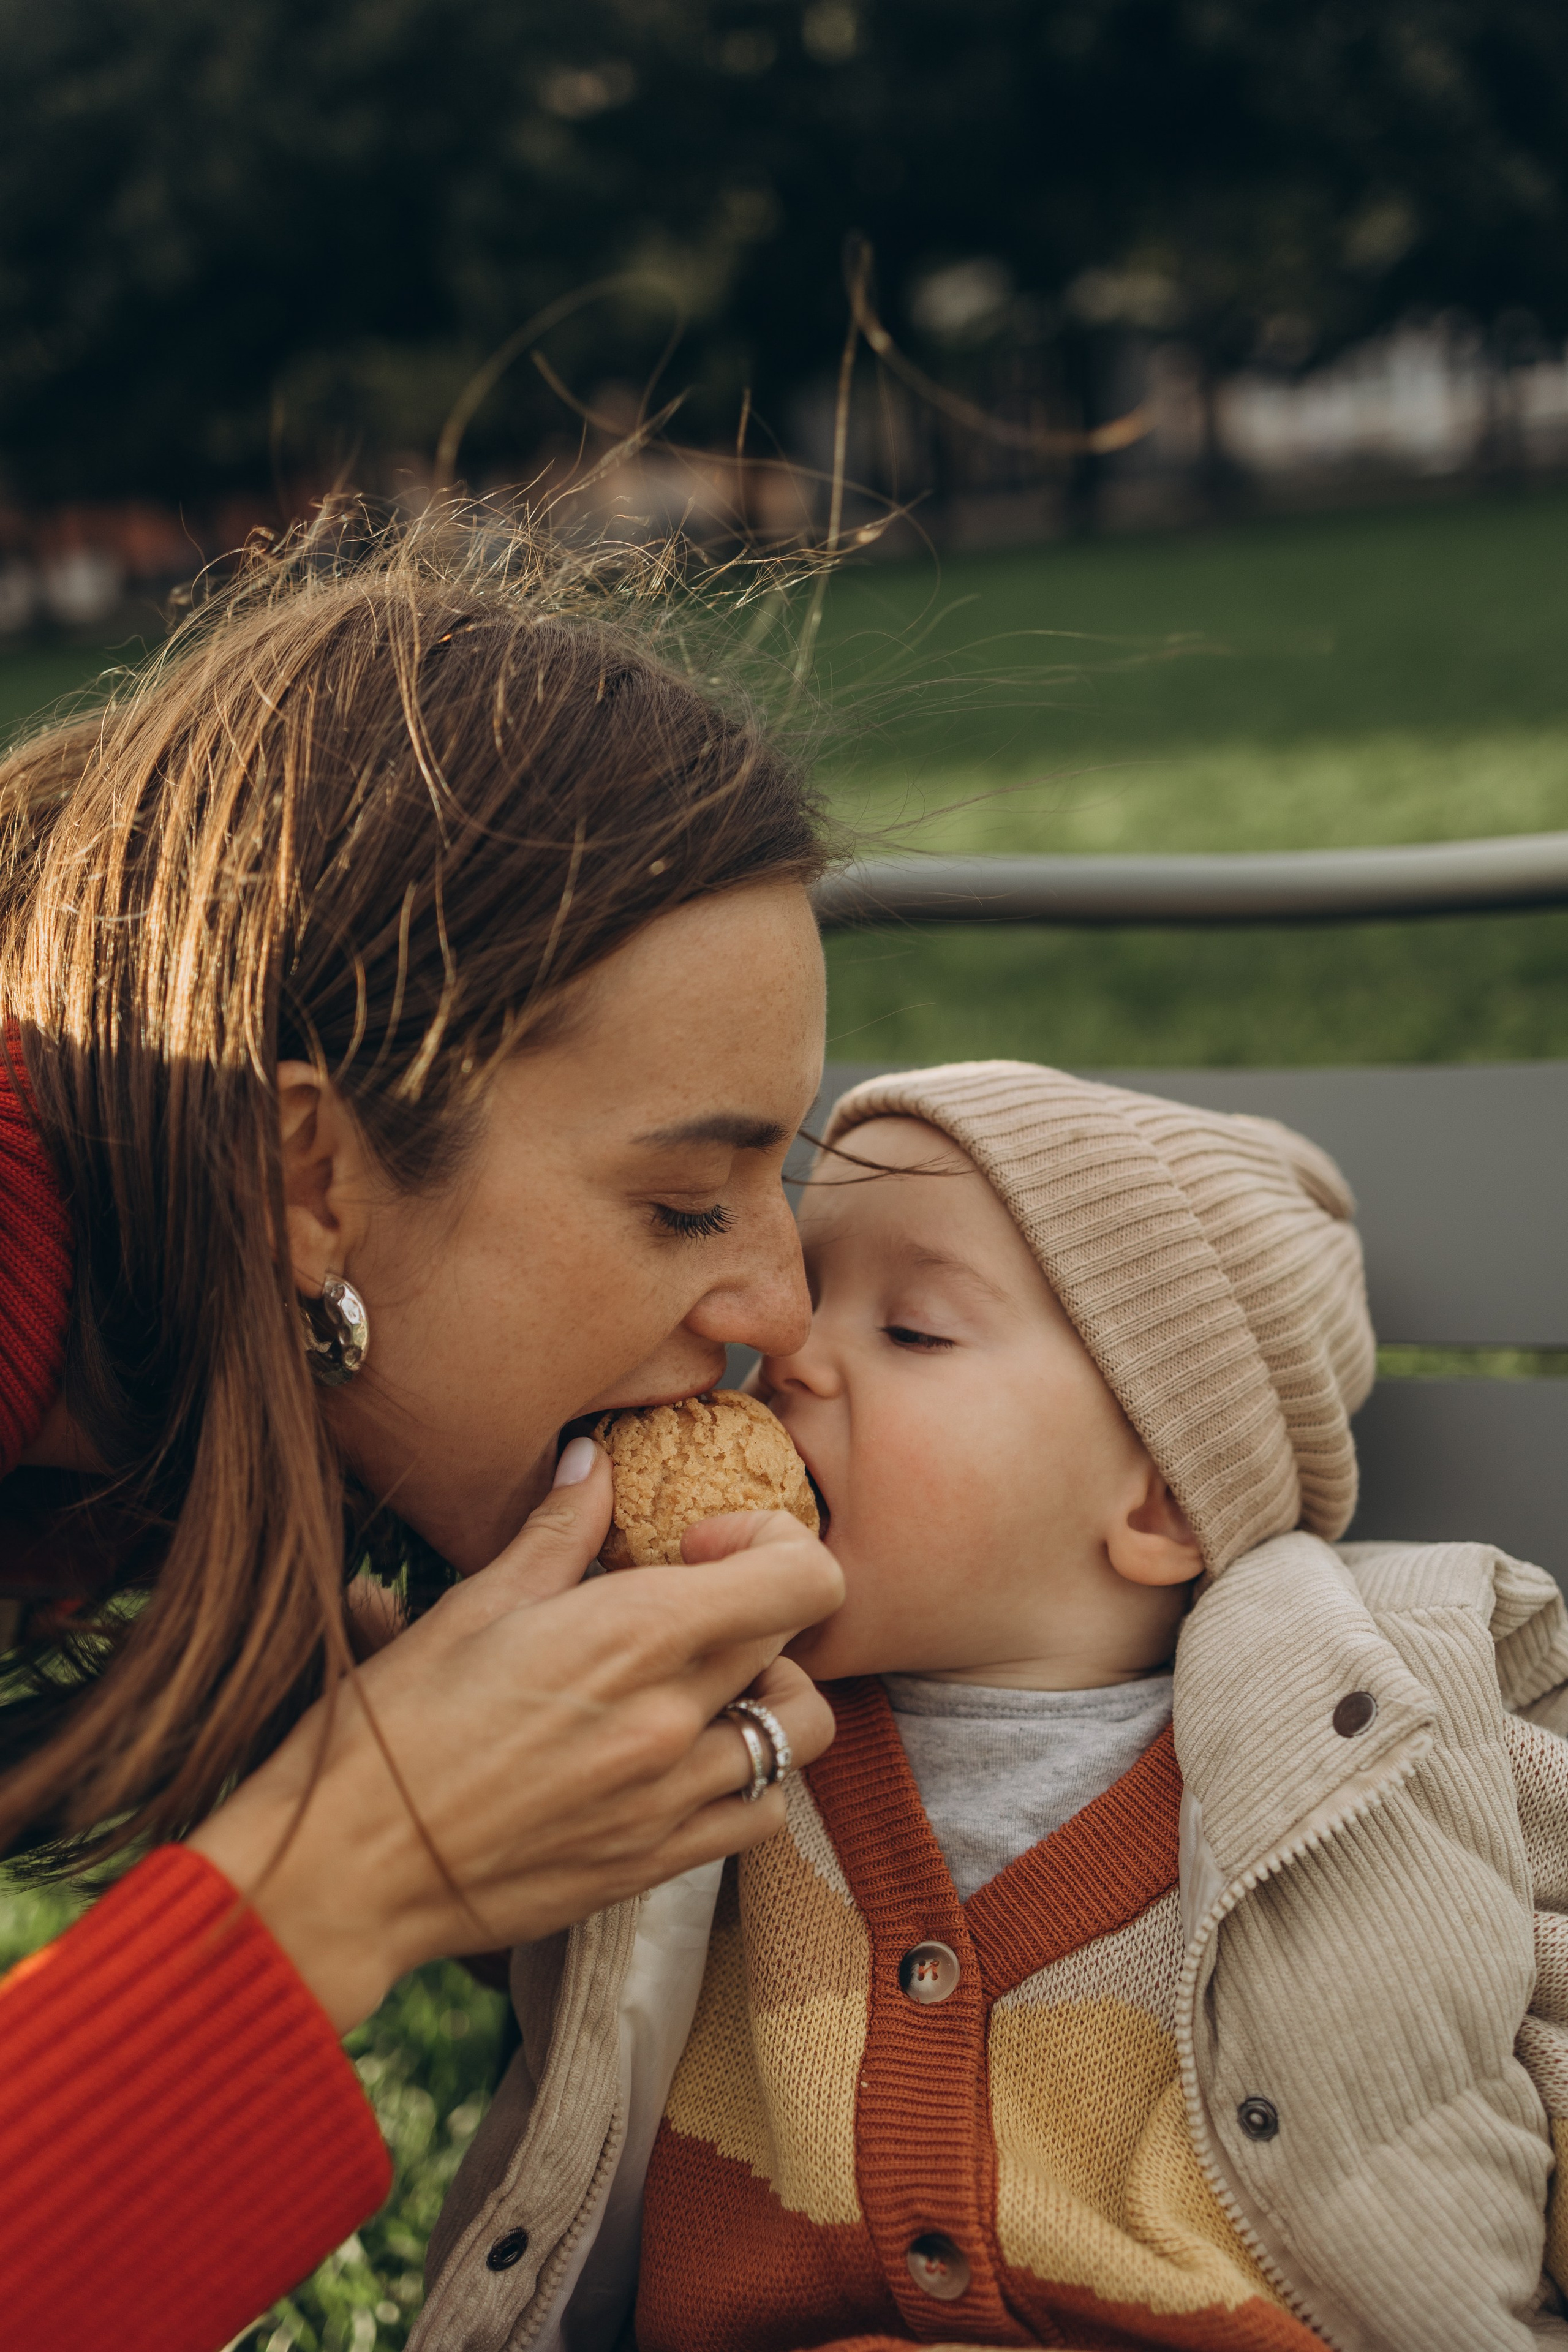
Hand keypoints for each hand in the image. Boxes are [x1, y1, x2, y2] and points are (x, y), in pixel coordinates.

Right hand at [188, 1442, 841, 2032]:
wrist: (349, 1867)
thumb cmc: (393, 1727)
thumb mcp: (474, 1605)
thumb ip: (558, 1531)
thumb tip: (595, 1462)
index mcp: (636, 1635)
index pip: (802, 1578)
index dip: (771, 1543)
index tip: (700, 1547)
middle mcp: (673, 1718)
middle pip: (797, 1644)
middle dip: (761, 1609)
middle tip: (692, 1605)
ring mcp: (672, 1800)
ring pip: (796, 1732)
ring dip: (765, 1695)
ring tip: (699, 1683)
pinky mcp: (655, 1863)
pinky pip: (760, 1815)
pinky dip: (747, 1778)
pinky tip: (684, 1757)